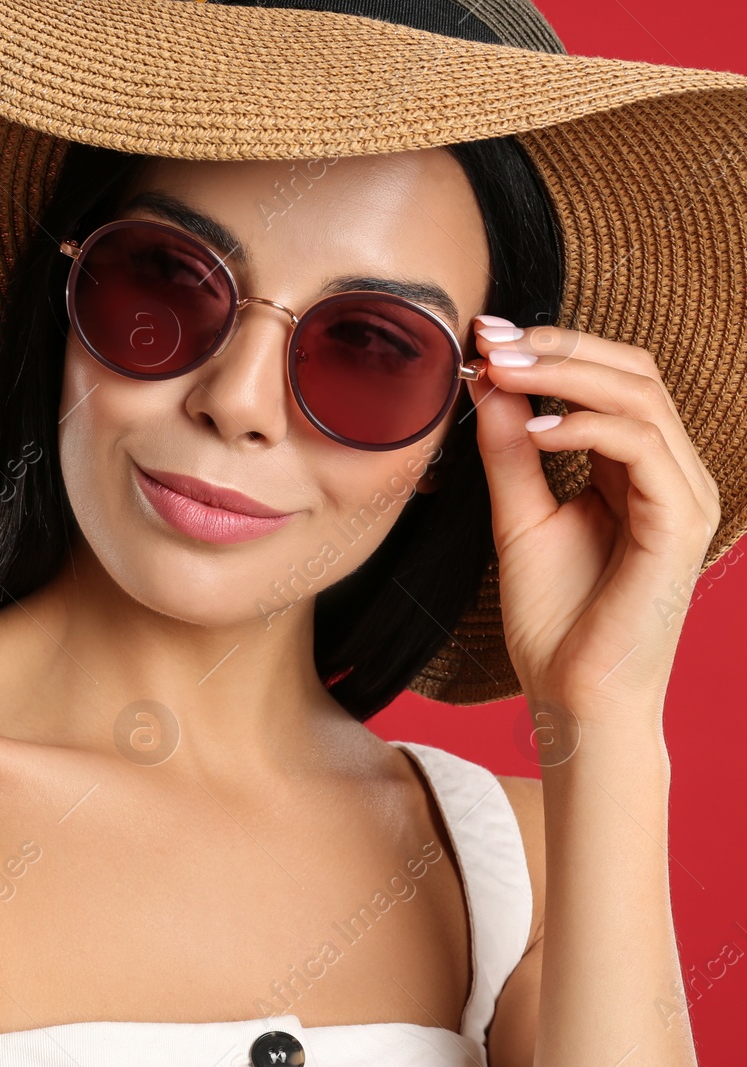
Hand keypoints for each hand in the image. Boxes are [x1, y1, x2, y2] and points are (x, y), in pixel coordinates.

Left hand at [465, 317, 720, 723]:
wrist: (572, 695)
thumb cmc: (553, 618)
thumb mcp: (518, 517)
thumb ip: (508, 452)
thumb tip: (486, 383)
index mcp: (636, 469)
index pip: (610, 379)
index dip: (551, 347)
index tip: (481, 334)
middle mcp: (670, 474)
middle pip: (634, 371)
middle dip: (558, 344)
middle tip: (489, 336)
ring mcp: (683, 496)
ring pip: (642, 397)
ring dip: (566, 373)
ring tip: (500, 369)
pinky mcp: (680, 524)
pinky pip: (641, 448)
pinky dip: (586, 426)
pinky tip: (533, 427)